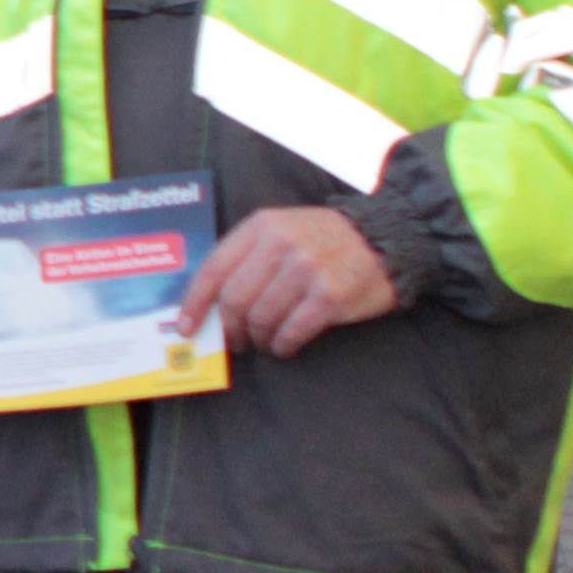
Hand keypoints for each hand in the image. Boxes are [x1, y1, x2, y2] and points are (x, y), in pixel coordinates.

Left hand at [183, 207, 400, 360]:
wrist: (386, 238)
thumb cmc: (324, 240)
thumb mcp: (281, 229)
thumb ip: (247, 255)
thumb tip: (210, 301)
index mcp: (261, 226)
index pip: (213, 268)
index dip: (195, 302)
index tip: (186, 326)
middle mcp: (281, 244)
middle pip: (234, 299)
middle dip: (229, 328)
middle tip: (234, 342)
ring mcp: (306, 269)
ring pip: (261, 318)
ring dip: (258, 339)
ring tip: (263, 342)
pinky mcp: (330, 295)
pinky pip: (292, 331)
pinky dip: (283, 345)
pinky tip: (284, 346)